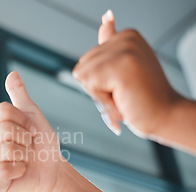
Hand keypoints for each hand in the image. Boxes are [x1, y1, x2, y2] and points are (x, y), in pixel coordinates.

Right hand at [0, 71, 65, 191]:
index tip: (30, 129)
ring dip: (24, 155)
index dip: (22, 121)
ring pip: (4, 150)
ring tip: (25, 160)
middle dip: (24, 139)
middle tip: (28, 147)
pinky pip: (3, 170)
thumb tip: (12, 73)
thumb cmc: (42, 144)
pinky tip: (20, 172)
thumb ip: (20, 96)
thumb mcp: (33, 116)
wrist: (52, 170)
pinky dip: (18, 170)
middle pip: (3, 131)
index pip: (2, 113)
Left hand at [73, 10, 182, 137]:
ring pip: (82, 76)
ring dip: (99, 94)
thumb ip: (111, 45)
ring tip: (123, 95)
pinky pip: (88, 85)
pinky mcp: (120, 66)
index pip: (87, 59)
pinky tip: (123, 98)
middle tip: (124, 92)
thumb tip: (105, 20)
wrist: (166, 116)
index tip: (124, 83)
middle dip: (97, 87)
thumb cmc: (144, 98)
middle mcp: (126, 38)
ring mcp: (124, 51)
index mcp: (127, 36)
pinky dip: (101, 99)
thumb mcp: (124, 68)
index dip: (100, 80)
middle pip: (82, 66)